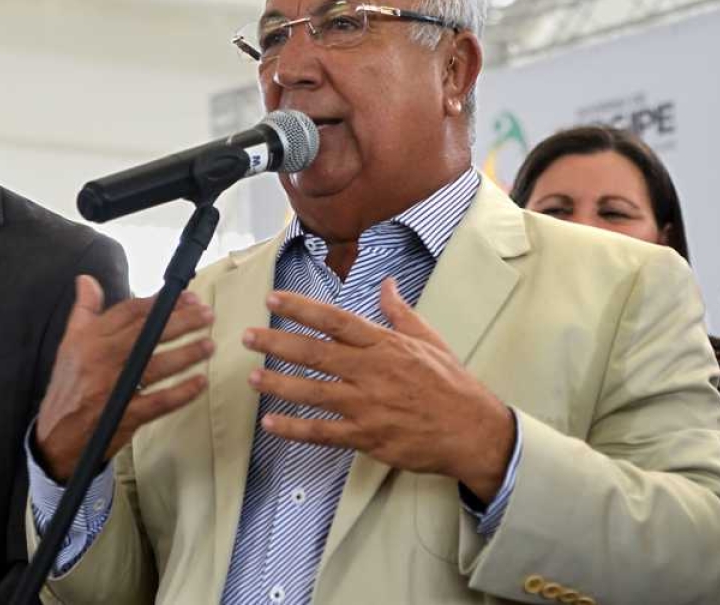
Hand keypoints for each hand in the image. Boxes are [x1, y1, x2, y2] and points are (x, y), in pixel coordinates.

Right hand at [35, 275, 215, 481]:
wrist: (56, 435)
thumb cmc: (68, 386)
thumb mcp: (69, 343)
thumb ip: (83, 310)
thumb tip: (87, 280)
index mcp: (90, 340)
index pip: (130, 312)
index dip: (160, 302)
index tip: (185, 298)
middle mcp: (102, 360)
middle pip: (148, 334)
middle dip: (182, 322)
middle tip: (206, 315)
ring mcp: (115, 388)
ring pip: (157, 365)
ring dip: (187, 354)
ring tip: (208, 345)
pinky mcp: (126, 415)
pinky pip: (160, 401)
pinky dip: (182, 392)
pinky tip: (200, 382)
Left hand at [243, 277, 514, 501]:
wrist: (472, 431)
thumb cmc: (450, 384)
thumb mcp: (428, 339)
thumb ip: (399, 312)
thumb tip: (386, 283)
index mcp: (384, 344)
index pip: (334, 320)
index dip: (301, 308)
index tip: (273, 299)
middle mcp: (371, 371)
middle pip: (314, 353)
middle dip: (277, 343)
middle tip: (248, 337)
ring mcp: (366, 405)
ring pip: (312, 392)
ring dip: (278, 384)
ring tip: (252, 377)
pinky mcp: (366, 436)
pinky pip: (322, 433)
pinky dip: (294, 429)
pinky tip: (270, 424)